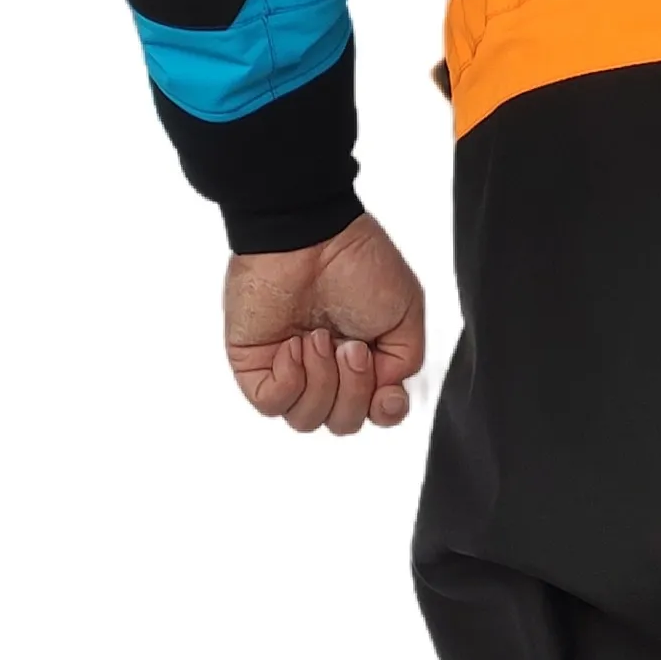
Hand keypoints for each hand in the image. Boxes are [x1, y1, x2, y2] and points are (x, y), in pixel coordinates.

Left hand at [223, 211, 428, 435]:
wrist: (310, 237)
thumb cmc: (357, 263)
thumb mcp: (406, 314)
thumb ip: (403, 364)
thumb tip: (384, 394)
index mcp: (360, 360)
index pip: (373, 413)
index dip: (384, 412)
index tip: (388, 392)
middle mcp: (325, 369)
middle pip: (342, 423)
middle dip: (354, 391)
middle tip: (350, 346)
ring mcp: (288, 369)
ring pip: (307, 420)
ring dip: (322, 381)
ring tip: (319, 337)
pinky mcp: (254, 366)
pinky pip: (272, 404)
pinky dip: (290, 380)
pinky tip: (295, 345)